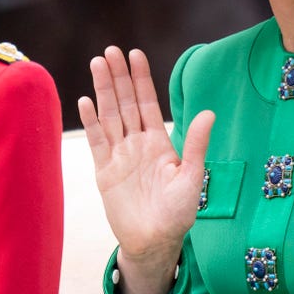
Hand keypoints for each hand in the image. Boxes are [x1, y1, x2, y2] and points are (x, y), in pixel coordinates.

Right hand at [78, 46, 213, 293]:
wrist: (155, 243)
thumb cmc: (178, 214)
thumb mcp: (192, 178)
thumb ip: (195, 145)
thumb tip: (208, 113)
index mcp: (159, 142)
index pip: (147, 103)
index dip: (140, 79)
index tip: (134, 54)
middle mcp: (137, 144)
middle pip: (124, 103)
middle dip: (118, 77)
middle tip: (110, 51)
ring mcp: (119, 156)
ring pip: (109, 116)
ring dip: (103, 91)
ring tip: (96, 64)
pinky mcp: (104, 172)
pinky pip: (96, 142)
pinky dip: (91, 122)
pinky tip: (85, 101)